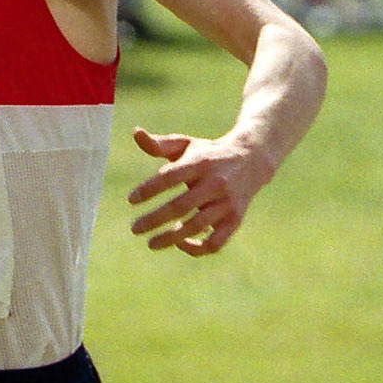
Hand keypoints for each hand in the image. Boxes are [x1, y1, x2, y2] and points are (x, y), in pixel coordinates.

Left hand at [127, 126, 272, 256]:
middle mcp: (215, 183)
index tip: (131, 200)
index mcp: (200, 163)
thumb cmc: (208, 154)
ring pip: (197, 227)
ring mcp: (227, 204)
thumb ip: (159, 144)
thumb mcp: (186, 145)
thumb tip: (136, 133)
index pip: (170, 177)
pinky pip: (215, 243)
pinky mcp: (235, 220)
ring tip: (150, 243)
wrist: (251, 160)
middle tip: (134, 229)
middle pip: (181, 206)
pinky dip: (197, 248)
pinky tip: (180, 244)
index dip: (149, 189)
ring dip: (171, 238)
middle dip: (154, 220)